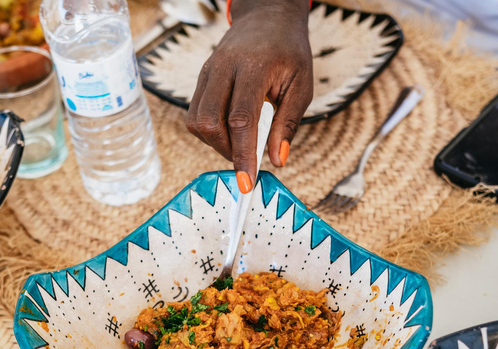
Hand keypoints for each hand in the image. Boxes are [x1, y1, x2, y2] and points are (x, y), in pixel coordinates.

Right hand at [187, 0, 312, 192]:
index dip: (242, 154)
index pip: (241, 120)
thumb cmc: (289, 52)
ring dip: (216, 143)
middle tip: (247, 159)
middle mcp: (223, 68)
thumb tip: (277, 161)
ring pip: (197, 122)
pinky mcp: (201, 78)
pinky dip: (210, 132)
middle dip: (226, 151)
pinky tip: (229, 131)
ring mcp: (208, 72)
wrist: (268, 18)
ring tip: (240, 143)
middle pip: (209, 122)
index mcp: (253, 67)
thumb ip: (288, 124)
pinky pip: (195, 114)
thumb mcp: (302, 86)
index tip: (247, 182)